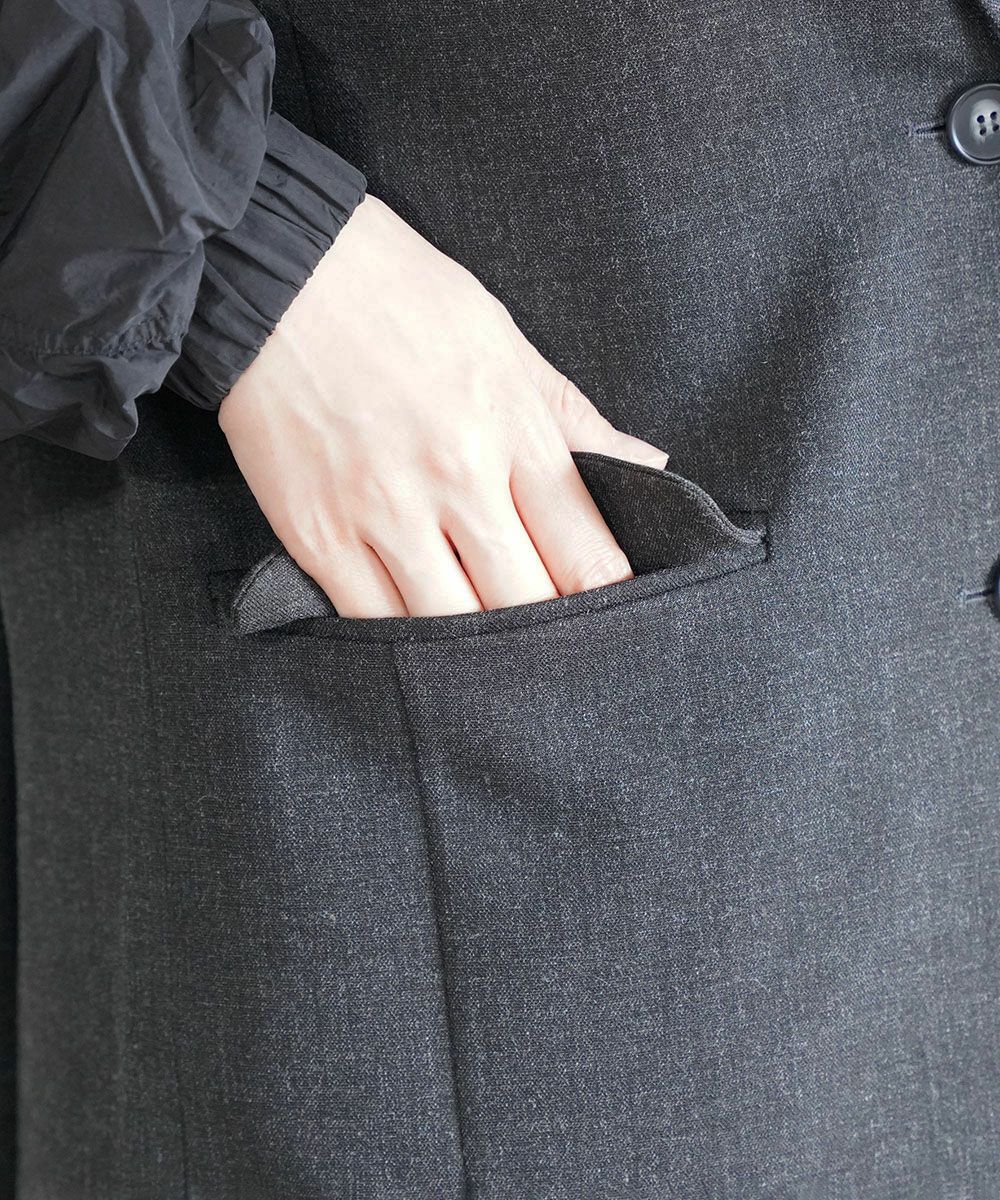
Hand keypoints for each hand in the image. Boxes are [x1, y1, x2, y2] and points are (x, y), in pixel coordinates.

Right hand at [218, 194, 667, 617]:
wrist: (277, 276)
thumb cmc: (401, 298)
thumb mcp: (506, 341)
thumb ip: (575, 418)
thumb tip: (649, 464)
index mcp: (512, 429)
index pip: (586, 550)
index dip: (609, 598)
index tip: (612, 616)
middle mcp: (456, 478)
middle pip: (526, 603)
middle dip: (549, 636)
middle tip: (555, 648)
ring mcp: (383, 512)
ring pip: (452, 627)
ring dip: (479, 650)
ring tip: (492, 657)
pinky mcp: (319, 535)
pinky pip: (373, 622)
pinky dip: (405, 644)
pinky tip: (423, 645)